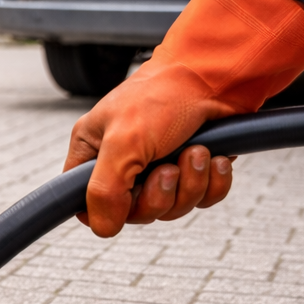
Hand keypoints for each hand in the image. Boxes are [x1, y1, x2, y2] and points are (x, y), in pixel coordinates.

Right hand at [61, 0, 303, 237]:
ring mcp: (160, 168)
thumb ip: (104, 190)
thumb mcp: (123, 142)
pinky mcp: (194, 169)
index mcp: (94, 153)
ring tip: (197, 151)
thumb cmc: (163, 96)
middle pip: (135, 213)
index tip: (127, 199)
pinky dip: (213, 182)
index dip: (107, 211)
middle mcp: (124, 164)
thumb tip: (103, 228)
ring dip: (190, 184)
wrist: (218, 75)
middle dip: (160, 194)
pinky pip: (203, 199)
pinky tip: (216, 158)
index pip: (86, 203)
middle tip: (168, 167)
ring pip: (172, 208)